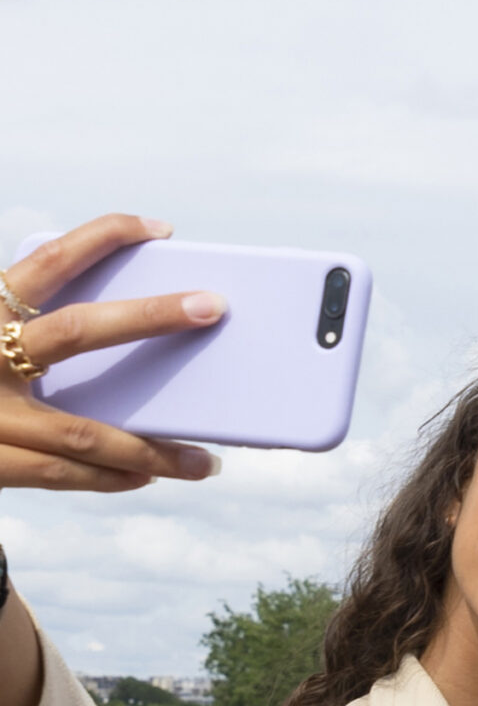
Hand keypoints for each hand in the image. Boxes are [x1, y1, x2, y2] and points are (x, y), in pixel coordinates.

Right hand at [0, 215, 224, 494]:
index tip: (161, 228)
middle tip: (214, 307)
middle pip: (76, 332)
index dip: (105, 235)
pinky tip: (147, 475)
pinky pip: (59, 475)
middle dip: (150, 317)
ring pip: (81, 432)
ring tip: (205, 458)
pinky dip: (107, 477)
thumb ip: (34, 325)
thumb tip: (133, 317)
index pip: (50, 258)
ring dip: (150, 449)